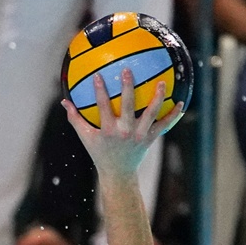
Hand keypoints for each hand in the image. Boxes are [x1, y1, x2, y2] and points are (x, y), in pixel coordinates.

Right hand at [62, 69, 182, 178]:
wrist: (118, 174)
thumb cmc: (99, 153)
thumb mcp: (85, 137)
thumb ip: (75, 119)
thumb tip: (64, 101)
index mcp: (108, 130)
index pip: (102, 107)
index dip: (99, 91)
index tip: (97, 76)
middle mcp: (125, 132)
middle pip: (127, 106)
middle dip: (127, 88)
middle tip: (127, 70)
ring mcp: (139, 135)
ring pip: (150, 114)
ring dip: (157, 98)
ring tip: (162, 82)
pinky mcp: (150, 139)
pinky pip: (164, 125)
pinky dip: (173, 116)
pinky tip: (181, 103)